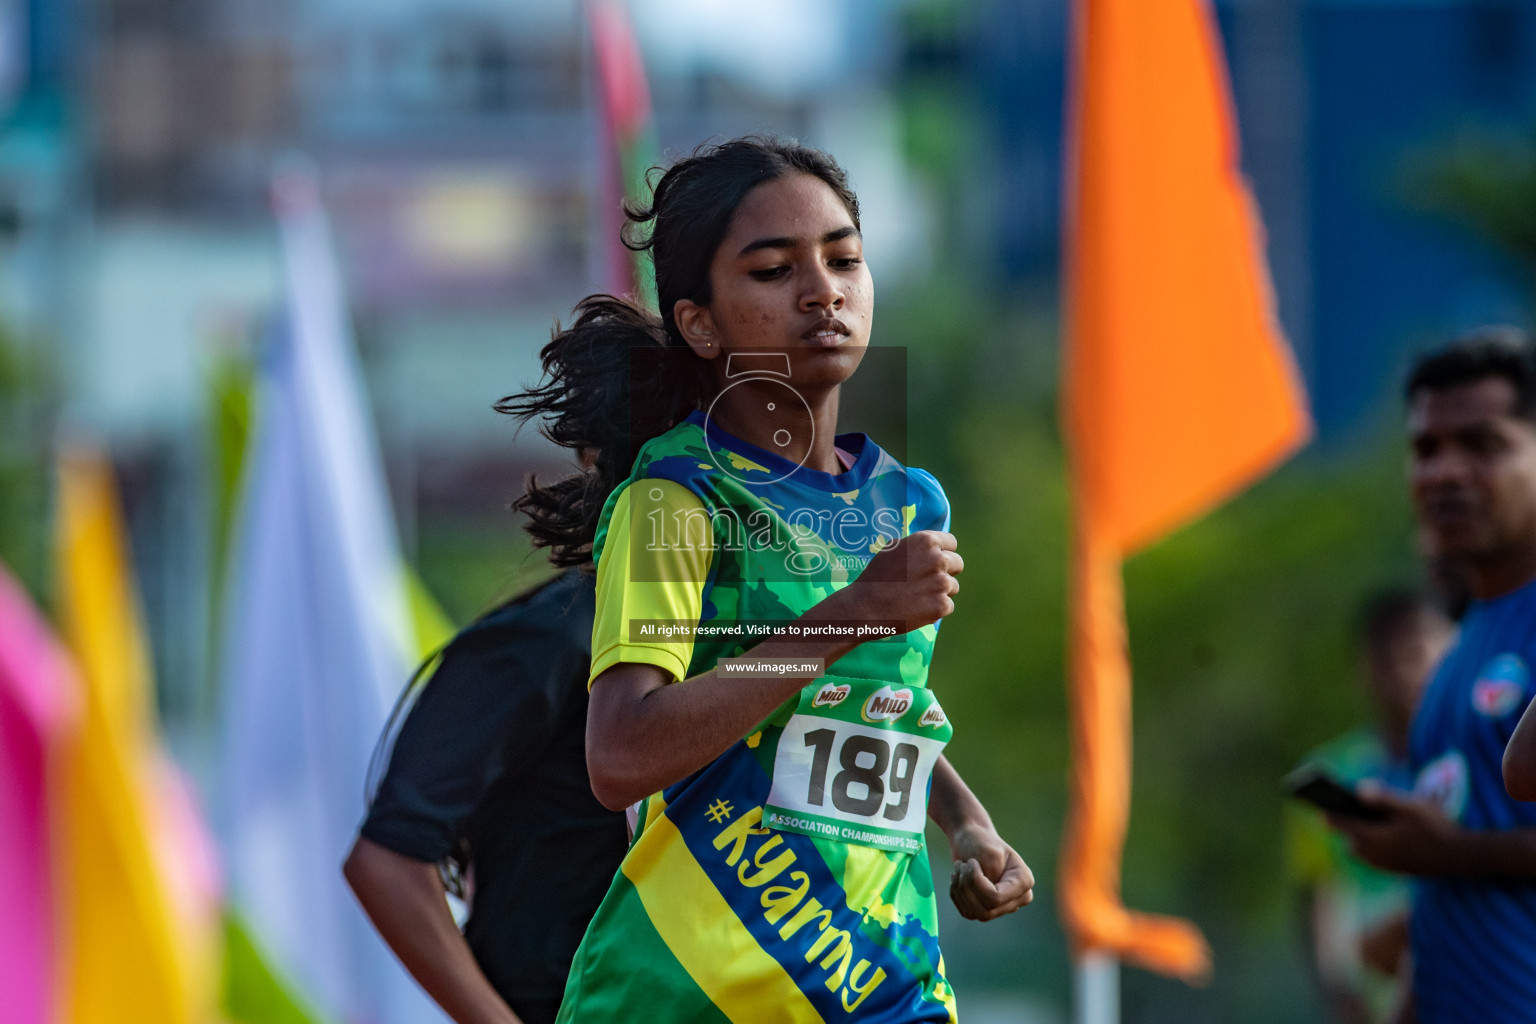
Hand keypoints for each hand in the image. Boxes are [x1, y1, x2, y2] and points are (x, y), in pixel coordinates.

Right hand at [837, 530, 962, 633]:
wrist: (865, 607)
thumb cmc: (875, 577)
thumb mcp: (892, 550)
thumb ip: (915, 547)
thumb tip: (931, 547)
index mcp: (925, 541)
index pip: (951, 542)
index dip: (943, 552)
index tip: (934, 562)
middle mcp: (938, 559)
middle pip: (957, 564)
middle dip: (945, 572)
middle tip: (927, 582)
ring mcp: (941, 583)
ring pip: (953, 587)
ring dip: (939, 592)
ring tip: (917, 597)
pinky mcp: (941, 606)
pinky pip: (948, 606)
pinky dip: (935, 610)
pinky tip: (917, 609)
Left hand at [947, 823, 1033, 921]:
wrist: (971, 839)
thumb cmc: (981, 842)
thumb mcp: (987, 852)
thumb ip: (991, 874)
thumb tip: (990, 900)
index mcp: (1024, 881)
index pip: (996, 898)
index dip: (976, 883)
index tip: (971, 862)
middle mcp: (1017, 897)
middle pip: (987, 909)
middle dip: (967, 887)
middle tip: (961, 865)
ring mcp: (1002, 906)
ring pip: (976, 913)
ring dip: (960, 890)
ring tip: (958, 869)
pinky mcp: (987, 909)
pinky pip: (968, 913)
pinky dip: (957, 895)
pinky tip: (957, 879)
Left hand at [1328, 784, 1460, 875]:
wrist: (1462, 857)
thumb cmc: (1437, 827)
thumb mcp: (1411, 807)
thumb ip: (1384, 797)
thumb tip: (1358, 789)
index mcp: (1373, 839)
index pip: (1343, 825)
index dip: (1330, 813)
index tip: (1318, 804)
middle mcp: (1375, 855)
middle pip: (1349, 838)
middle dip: (1342, 824)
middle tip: (1330, 808)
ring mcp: (1385, 865)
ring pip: (1360, 850)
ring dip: (1355, 836)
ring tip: (1348, 818)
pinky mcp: (1396, 870)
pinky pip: (1374, 857)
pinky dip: (1369, 845)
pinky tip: (1371, 833)